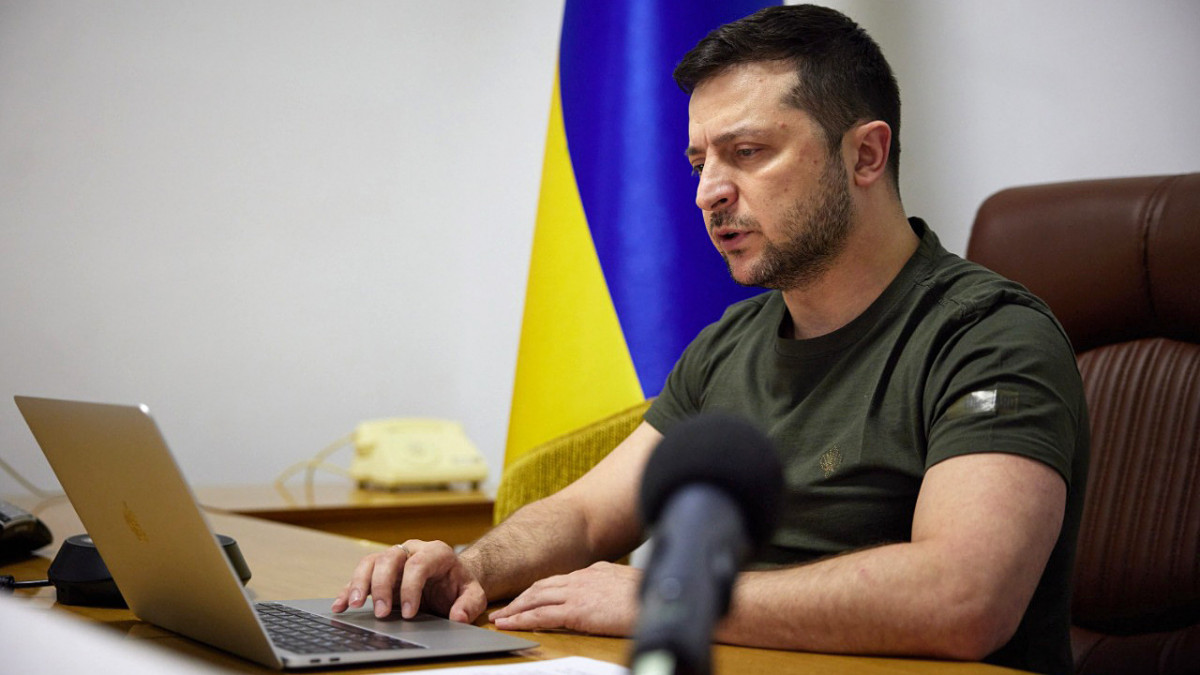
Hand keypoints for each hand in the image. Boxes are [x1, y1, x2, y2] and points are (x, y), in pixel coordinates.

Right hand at [330, 539, 486, 622]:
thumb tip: (457, 617)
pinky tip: (339, 605)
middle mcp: (412, 550)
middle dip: (382, 585)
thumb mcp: (473, 594)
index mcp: (436, 552)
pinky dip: (347, 589)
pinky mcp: (380, 571)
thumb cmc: (459, 585)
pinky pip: (360, 575)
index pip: (419, 564)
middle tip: (381, 613)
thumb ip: (469, 605)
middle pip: (390, 558)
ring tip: (353, 606)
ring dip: (359, 583)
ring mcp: (393, 559)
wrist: (451, 579)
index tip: (410, 613)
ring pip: (371, 562)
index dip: (411, 587)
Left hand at [489, 561, 640, 636]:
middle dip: (521, 597)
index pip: (558, 580)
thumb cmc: (648, 596)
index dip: (539, 589)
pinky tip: (509, 624)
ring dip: (515, 608)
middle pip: (541, 586)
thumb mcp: (626, 583)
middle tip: (504, 608)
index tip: (526, 597)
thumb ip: (609, 584)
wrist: (658, 600)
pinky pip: (541, 615)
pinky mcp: (576, 611)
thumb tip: (604, 592)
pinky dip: (521, 619)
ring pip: (536, 598)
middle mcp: (581, 578)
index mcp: (593, 572)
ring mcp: (577, 593)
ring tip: (500, 618)